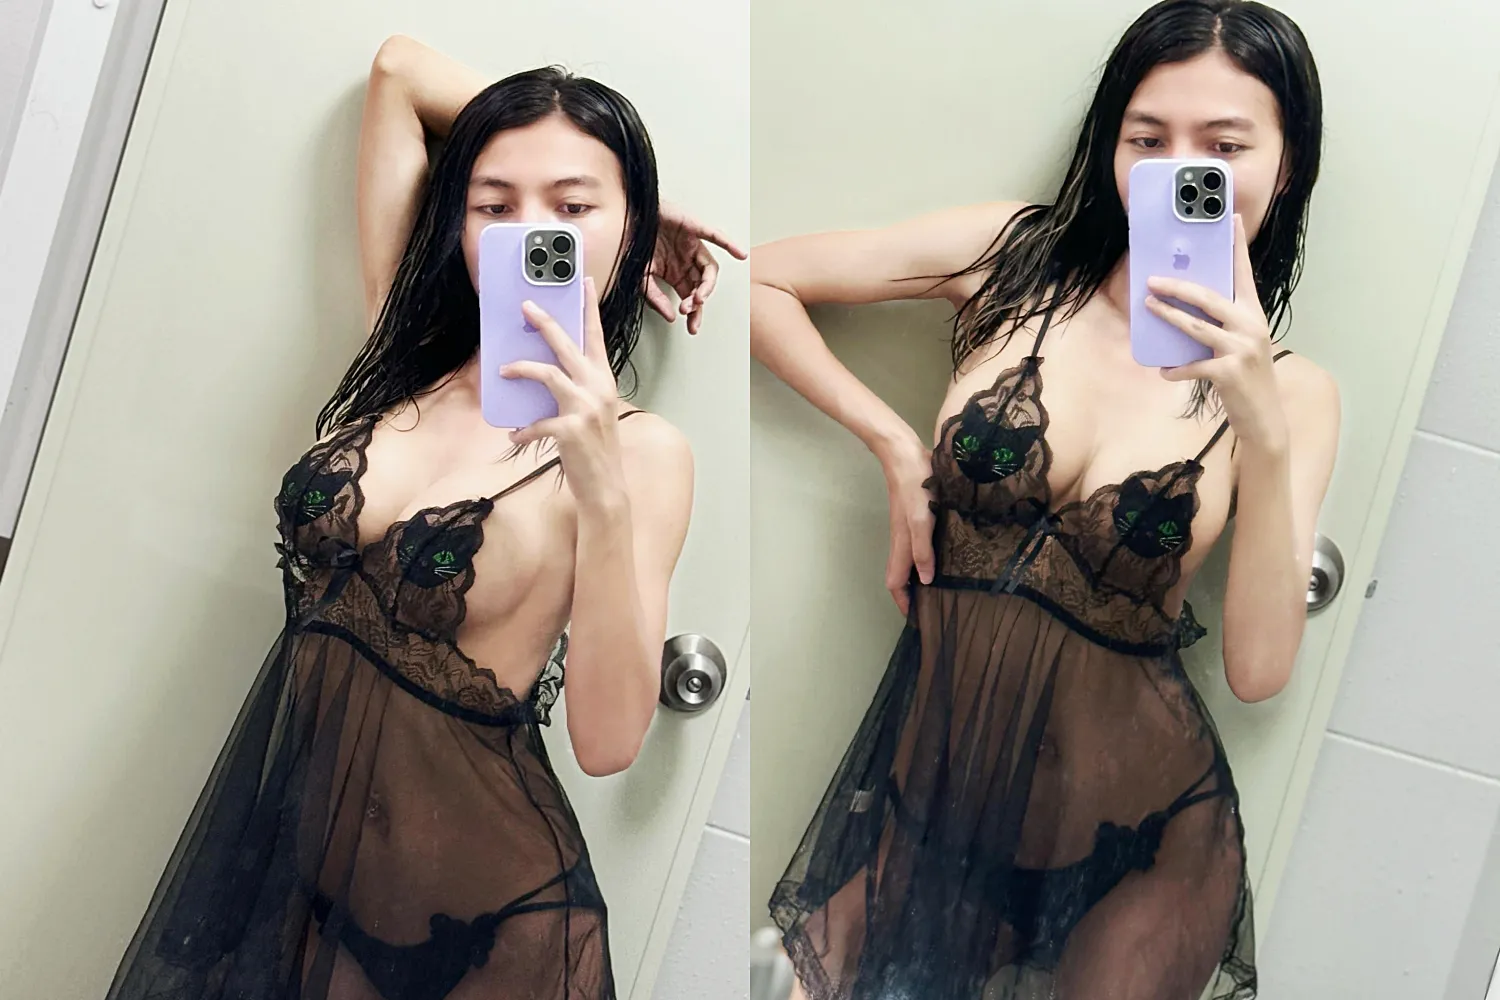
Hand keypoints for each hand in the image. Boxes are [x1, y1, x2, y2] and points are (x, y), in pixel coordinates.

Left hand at [502, 277, 626, 506]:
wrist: (606, 487)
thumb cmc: (595, 450)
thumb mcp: (592, 412)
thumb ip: (575, 390)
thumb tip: (544, 374)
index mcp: (604, 381)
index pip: (596, 337)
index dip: (589, 308)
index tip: (583, 281)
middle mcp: (597, 389)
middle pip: (568, 345)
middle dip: (545, 323)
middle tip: (526, 307)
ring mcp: (585, 408)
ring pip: (548, 373)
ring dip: (522, 369)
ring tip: (504, 370)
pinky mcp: (570, 429)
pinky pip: (537, 421)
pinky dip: (523, 429)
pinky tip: (515, 435)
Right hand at [644, 202, 746, 334]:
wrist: (628, 215)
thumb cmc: (634, 243)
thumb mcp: (641, 277)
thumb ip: (655, 297)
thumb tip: (671, 317)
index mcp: (676, 274)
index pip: (691, 298)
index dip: (694, 313)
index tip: (692, 327)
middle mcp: (687, 262)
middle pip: (702, 287)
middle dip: (698, 302)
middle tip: (689, 311)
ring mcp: (692, 246)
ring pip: (709, 269)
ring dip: (707, 285)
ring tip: (699, 296)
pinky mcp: (693, 228)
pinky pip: (714, 236)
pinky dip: (728, 244)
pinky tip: (740, 253)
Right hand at [878, 430, 936, 614]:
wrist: (905, 455)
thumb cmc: (915, 486)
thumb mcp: (923, 519)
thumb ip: (923, 550)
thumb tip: (924, 581)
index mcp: (902, 544)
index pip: (895, 583)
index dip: (904, 603)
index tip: (918, 620)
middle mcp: (902, 541)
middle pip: (900, 576)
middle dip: (911, 596)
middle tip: (933, 609)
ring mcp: (907, 529)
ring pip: (909, 563)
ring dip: (918, 580)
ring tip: (939, 590)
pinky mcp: (915, 518)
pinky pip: (917, 548)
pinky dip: (924, 561)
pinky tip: (941, 558)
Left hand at [1144, 214, 1287, 451]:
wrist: (1263, 416)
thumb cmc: (1245, 378)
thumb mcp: (1239, 344)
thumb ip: (1221, 325)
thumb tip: (1184, 309)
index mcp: (1254, 314)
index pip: (1243, 274)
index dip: (1236, 245)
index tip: (1229, 217)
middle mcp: (1251, 326)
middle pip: (1210, 297)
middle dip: (1178, 287)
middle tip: (1152, 280)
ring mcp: (1242, 349)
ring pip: (1197, 327)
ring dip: (1169, 317)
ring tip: (1148, 307)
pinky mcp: (1230, 372)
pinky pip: (1194, 366)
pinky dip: (1176, 369)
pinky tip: (1163, 371)